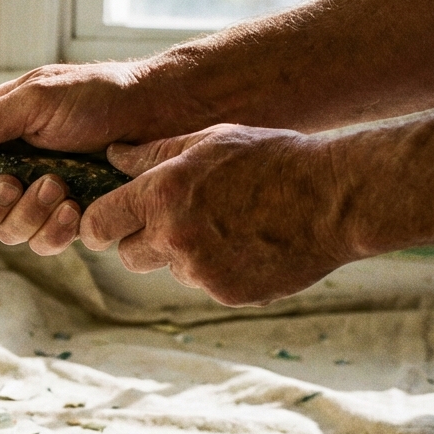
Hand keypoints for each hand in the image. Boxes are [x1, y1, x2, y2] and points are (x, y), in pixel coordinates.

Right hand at [0, 63, 151, 250]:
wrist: (156, 114)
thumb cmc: (97, 95)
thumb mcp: (37, 98)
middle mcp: (11, 170)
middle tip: (13, 185)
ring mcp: (39, 197)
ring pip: (9, 232)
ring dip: (28, 215)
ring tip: (59, 187)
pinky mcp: (69, 217)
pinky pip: (45, 242)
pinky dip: (54, 232)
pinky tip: (74, 211)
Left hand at [82, 124, 351, 305]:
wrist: (335, 198)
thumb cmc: (273, 158)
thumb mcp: (211, 140)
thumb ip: (154, 153)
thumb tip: (112, 155)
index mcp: (163, 194)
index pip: (98, 224)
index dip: (98, 225)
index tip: (106, 223)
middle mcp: (174, 237)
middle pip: (128, 255)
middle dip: (142, 241)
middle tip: (175, 220)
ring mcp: (201, 270)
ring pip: (170, 269)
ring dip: (185, 254)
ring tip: (229, 224)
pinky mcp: (227, 293)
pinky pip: (206, 284)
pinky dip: (220, 269)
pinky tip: (251, 242)